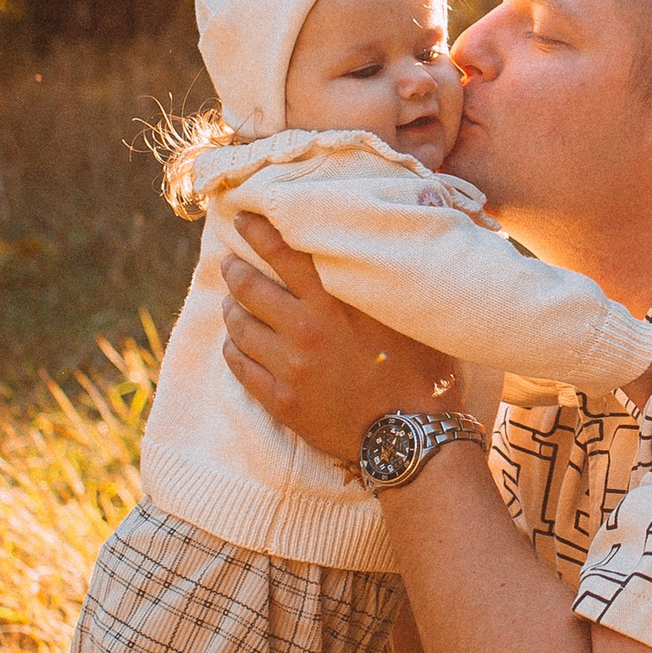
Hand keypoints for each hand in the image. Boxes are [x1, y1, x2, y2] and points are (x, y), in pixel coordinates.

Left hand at [219, 216, 458, 463]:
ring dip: (231, 310)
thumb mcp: (408, 311)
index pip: (282, 251)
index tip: (243, 217)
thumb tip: (402, 218)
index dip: (257, 230)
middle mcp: (305, 328)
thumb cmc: (421, 369)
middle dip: (234, 269)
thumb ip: (386, 271)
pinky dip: (233, 350)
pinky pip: (240, 367)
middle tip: (230, 262)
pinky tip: (235, 344)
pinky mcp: (281, 400)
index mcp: (334, 301)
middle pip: (249, 287)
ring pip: (239, 327)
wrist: (411, 435)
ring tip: (231, 303)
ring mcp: (289, 367)